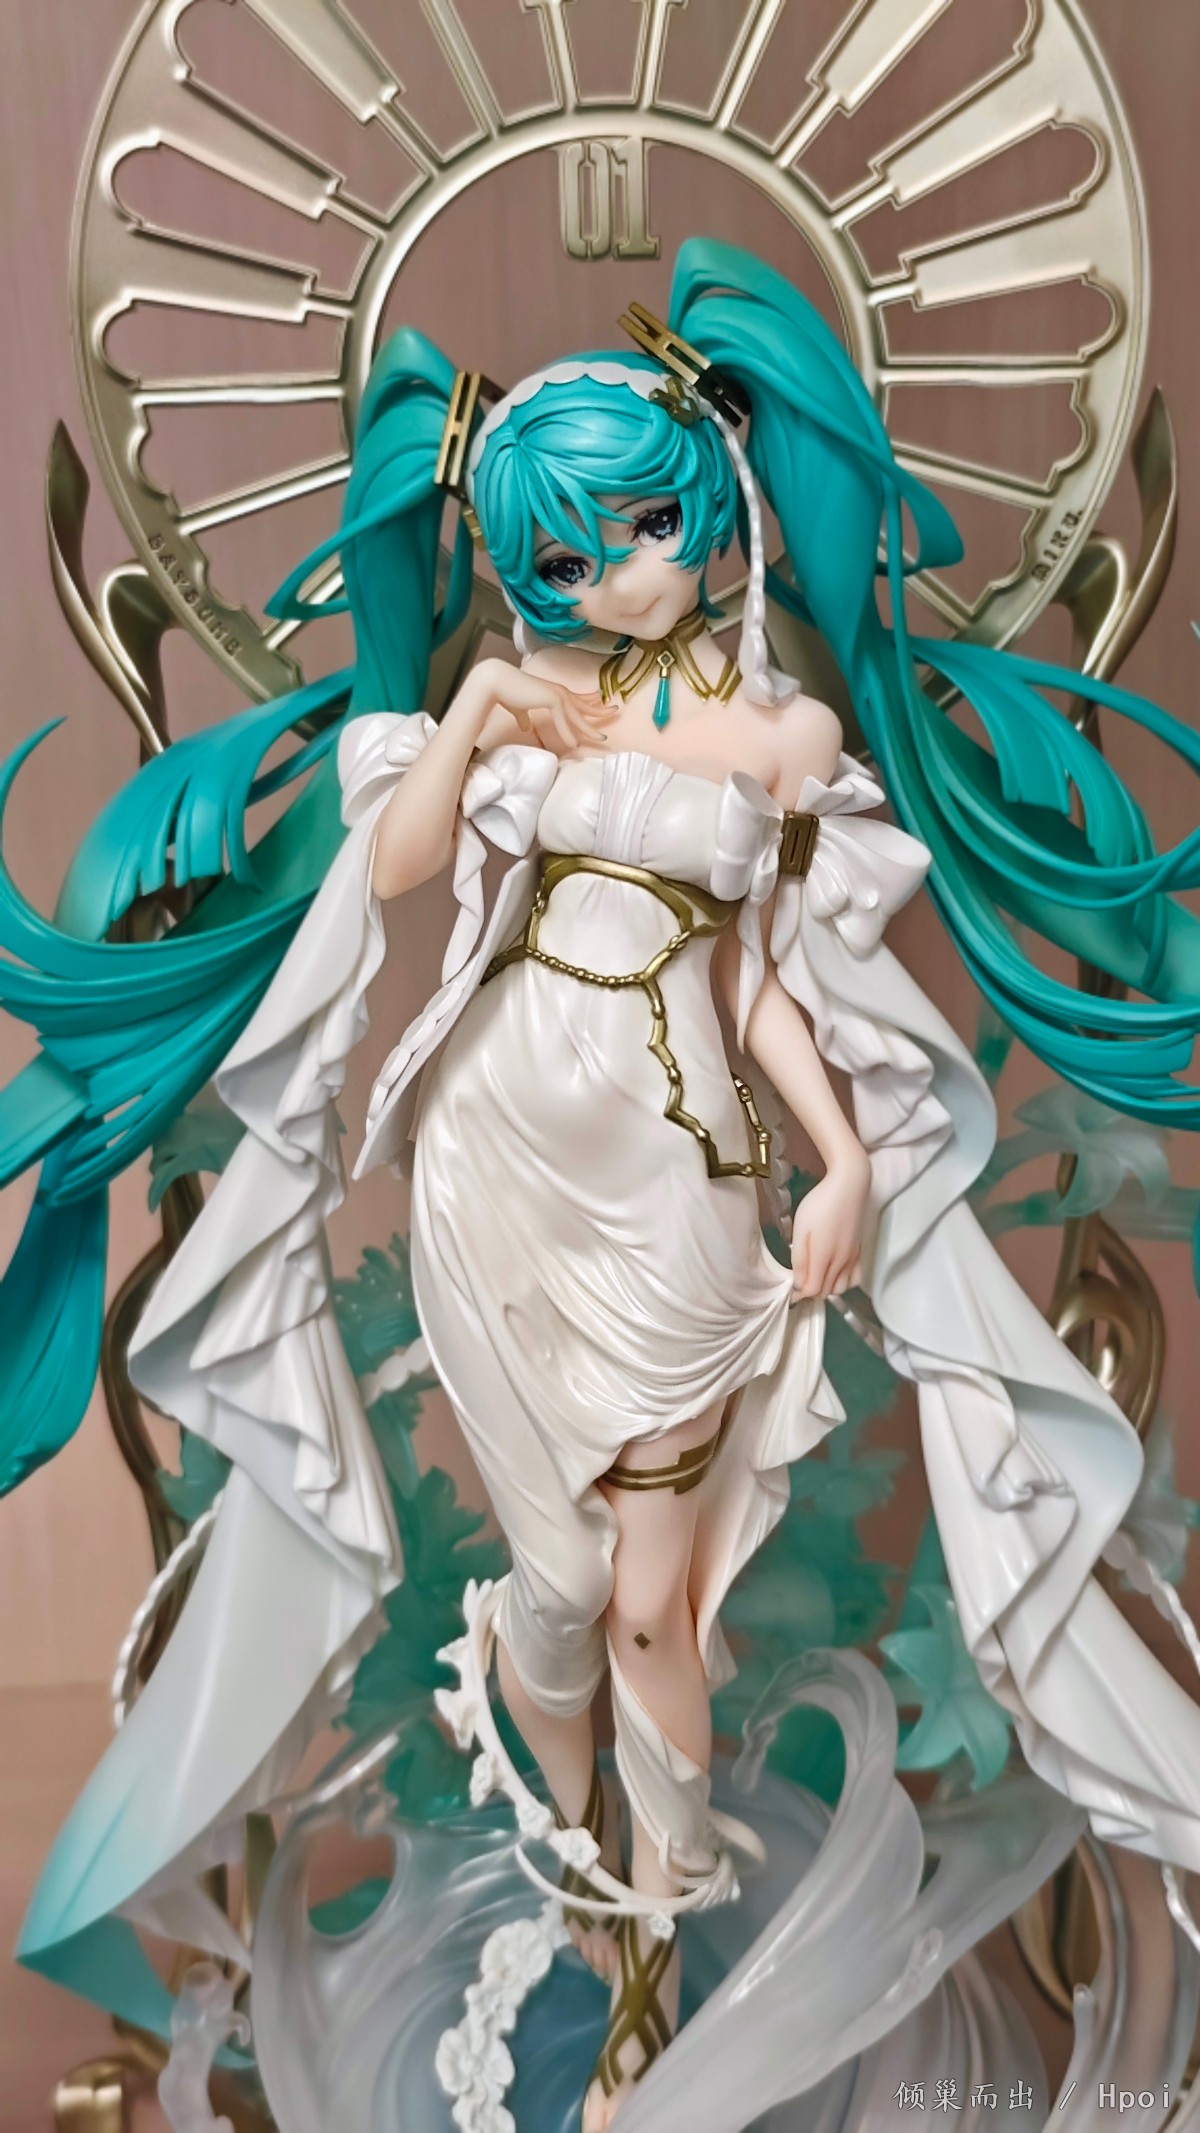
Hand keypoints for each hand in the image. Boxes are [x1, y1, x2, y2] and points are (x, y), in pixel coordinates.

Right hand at [450, 657, 608, 753]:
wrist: (497, 682)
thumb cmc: (507, 692)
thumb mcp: (520, 708)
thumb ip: (525, 717)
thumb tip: (527, 728)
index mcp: (554, 691)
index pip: (577, 698)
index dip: (590, 701)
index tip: (602, 702)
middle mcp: (559, 692)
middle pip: (584, 706)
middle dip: (601, 711)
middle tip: (616, 712)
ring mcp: (556, 696)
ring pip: (578, 716)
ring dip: (590, 729)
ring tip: (602, 740)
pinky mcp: (550, 701)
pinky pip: (563, 721)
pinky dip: (568, 733)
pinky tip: (573, 745)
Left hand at [790, 1147, 870, 1300]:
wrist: (849, 1185)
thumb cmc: (821, 1203)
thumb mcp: (801, 1229)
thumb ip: (800, 1259)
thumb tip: (799, 1283)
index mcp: (824, 1257)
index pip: (812, 1290)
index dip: (799, 1294)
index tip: (790, 1290)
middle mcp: (841, 1262)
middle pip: (826, 1291)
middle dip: (811, 1291)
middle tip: (799, 1282)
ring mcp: (853, 1257)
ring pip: (841, 1288)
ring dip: (827, 1288)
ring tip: (815, 1277)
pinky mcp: (860, 1251)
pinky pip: (855, 1278)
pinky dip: (844, 1283)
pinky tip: (835, 1273)